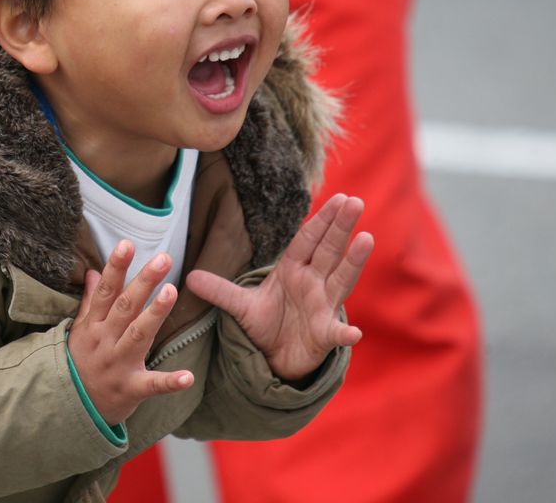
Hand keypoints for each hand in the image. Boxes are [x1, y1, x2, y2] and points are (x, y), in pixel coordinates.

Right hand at [68, 241, 195, 424]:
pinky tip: (188, 376)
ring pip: (138, 336)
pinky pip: (152, 385)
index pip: (106, 291)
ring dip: (155, 314)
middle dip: (144, 282)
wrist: (70, 410)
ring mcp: (117, 365)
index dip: (116, 267)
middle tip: (163, 259)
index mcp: (93, 326)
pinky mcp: (130, 390)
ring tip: (172, 291)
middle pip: (125, 307)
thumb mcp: (79, 331)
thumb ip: (90, 302)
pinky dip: (170, 382)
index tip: (127, 244)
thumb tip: (94, 272)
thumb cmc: (79, 364)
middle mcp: (104, 342)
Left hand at [186, 194, 373, 381]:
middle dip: (341, 227)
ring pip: (340, 280)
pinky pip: (335, 333)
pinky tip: (353, 333)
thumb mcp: (241, 306)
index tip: (337, 197)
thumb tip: (188, 277)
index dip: (321, 220)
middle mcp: (312, 284)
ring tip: (367, 239)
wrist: (276, 359)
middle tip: (355, 201)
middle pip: (328, 251)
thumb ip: (219, 290)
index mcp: (293, 271)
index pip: (308, 240)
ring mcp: (322, 307)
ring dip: (353, 261)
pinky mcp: (324, 335)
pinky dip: (345, 333)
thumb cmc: (267, 325)